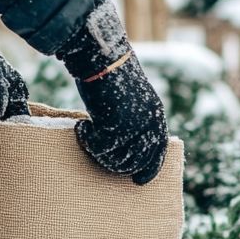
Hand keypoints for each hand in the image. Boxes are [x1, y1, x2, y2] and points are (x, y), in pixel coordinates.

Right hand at [55, 1, 167, 184]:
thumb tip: (126, 141)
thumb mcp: (132, 98)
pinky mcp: (114, 124)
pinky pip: (100, 147)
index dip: (149, 169)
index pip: (158, 152)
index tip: (139, 182)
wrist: (101, 56)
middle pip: (137, 161)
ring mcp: (133, 125)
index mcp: (156, 116)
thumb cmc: (112, 75)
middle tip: (99, 157)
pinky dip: (88, 141)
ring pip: (117, 158)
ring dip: (100, 154)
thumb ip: (135, 119)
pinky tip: (81, 128)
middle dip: (117, 166)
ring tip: (88, 137)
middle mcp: (149, 123)